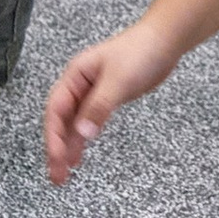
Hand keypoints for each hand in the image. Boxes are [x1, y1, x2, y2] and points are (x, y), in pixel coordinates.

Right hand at [44, 20, 179, 181]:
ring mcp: (91, 94)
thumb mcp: (118, 80)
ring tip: (63, 175)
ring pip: (72, 125)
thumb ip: (99, 107)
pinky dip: (82, 140)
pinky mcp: (105, 100)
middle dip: (56, 149)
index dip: (54, 136)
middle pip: (60, 121)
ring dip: (67, 149)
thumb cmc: (140, 51)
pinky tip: (79, 157)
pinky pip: (87, 123)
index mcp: (75, 76)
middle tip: (56, 176)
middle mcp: (78, 86)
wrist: (164, 41)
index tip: (57, 158)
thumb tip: (83, 133)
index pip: (56, 110)